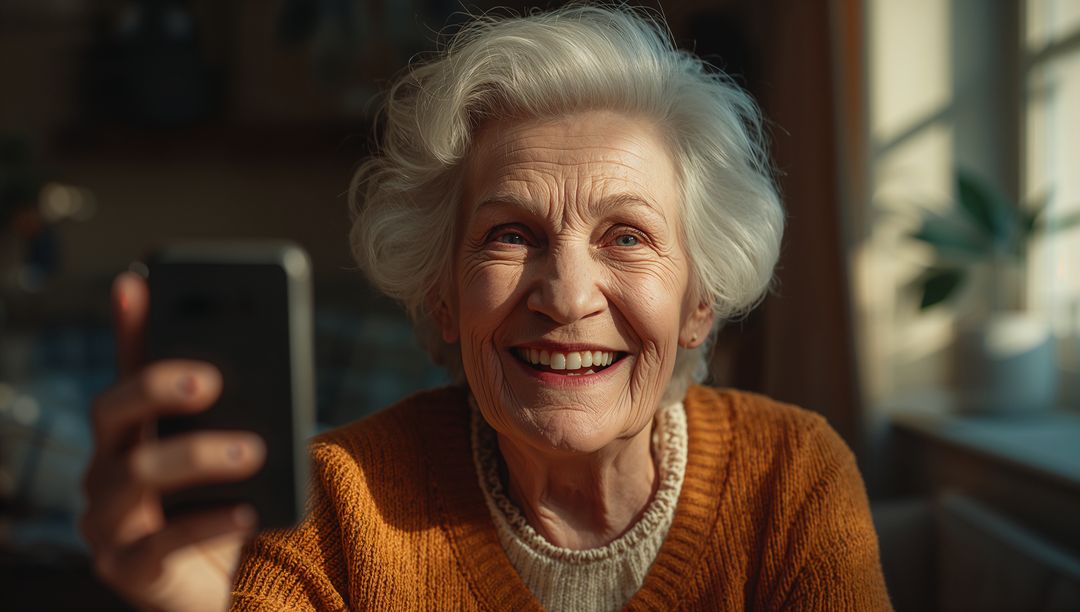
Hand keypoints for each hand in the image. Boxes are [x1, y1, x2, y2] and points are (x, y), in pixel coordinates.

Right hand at [80, 272, 266, 610]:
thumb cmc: (241, 508)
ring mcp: (112, 521)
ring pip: (133, 475)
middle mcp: (112, 468)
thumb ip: (250, 413)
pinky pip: (160, 544)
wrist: (242, 588)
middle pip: (110, 410)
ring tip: (252, 451)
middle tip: (209, 380)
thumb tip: (278, 362)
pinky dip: (206, 524)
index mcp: (140, 433)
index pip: (130, 369)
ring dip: (195, 455)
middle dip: (155, 387)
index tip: (140, 281)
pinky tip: (247, 512)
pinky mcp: (129, 570)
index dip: (130, 326)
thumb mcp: (248, 453)